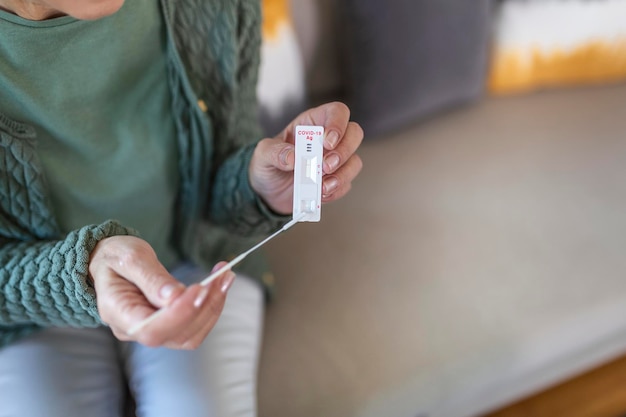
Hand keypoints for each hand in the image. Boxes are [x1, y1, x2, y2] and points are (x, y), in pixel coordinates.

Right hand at [89, 236, 234, 348]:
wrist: (111, 263)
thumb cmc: (115, 257)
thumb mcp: (129, 257)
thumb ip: (150, 278)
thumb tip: (175, 297)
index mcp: (117, 312)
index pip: (151, 329)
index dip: (179, 314)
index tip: (200, 288)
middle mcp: (134, 330)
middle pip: (176, 334)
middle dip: (205, 306)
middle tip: (222, 276)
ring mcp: (153, 331)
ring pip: (191, 334)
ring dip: (213, 306)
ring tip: (226, 276)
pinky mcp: (169, 326)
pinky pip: (195, 326)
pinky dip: (212, 306)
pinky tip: (220, 284)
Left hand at [249, 102, 363, 213]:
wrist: (268, 193)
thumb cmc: (268, 165)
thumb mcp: (263, 154)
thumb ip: (274, 151)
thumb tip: (292, 157)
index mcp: (312, 124)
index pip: (337, 112)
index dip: (338, 124)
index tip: (327, 143)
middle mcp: (328, 140)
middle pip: (354, 134)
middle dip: (344, 151)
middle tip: (326, 166)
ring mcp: (335, 161)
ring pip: (355, 161)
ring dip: (342, 174)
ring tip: (322, 186)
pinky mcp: (336, 181)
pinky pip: (347, 184)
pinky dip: (336, 190)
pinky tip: (320, 194)